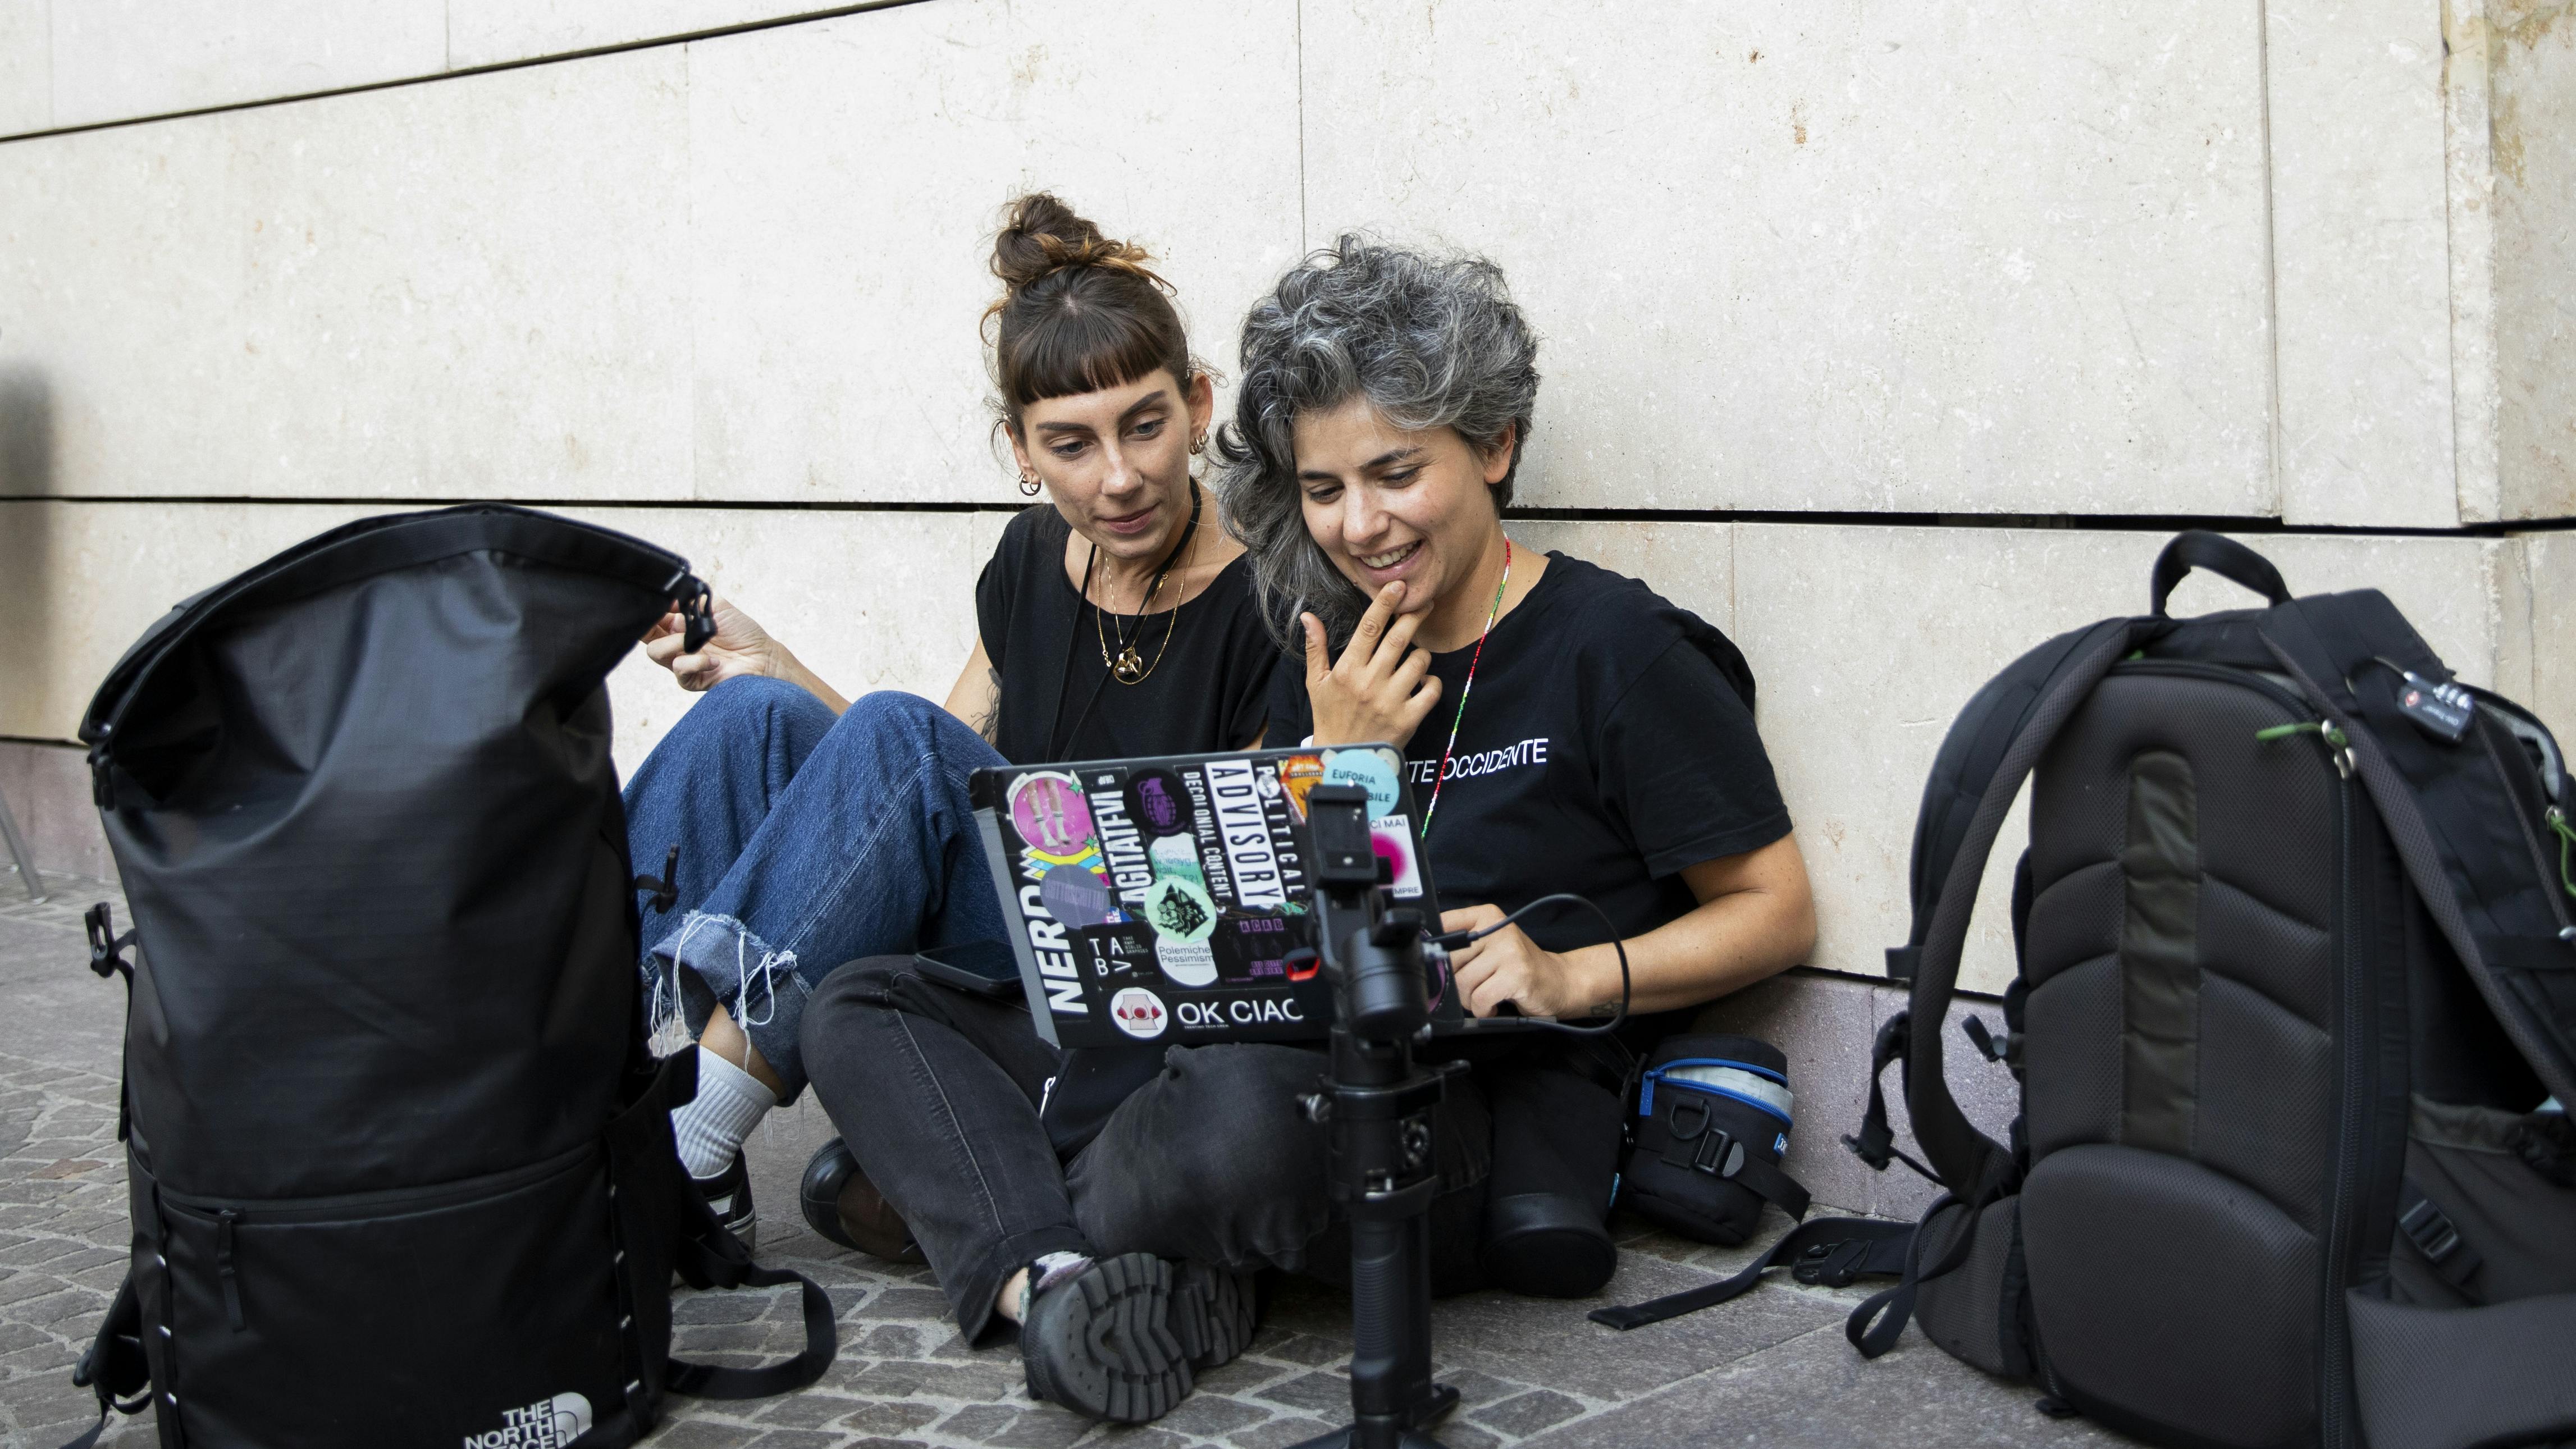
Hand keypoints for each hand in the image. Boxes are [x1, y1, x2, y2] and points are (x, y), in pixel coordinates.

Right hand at [642, 594, 788, 692]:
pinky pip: (680, 670)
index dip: (649, 610)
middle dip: (649, 625)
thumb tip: (673, 594)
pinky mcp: (692, 679)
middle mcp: (677, 642)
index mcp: (680, 624)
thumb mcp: (718, 605)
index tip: (657, 602)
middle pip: (646, 635)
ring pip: (656, 652)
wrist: (763, 656)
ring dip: (672, 643)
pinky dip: (695, 662)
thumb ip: (694, 597)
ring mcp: (683, 661)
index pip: (653, 617)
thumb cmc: (742, 632)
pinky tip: (713, 660)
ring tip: (692, 641)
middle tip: (668, 620)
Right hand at [1304, 583, 1441, 747]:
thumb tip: (1308, 616)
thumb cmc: (1330, 717)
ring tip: (1414, 662)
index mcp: (1348, 670)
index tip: (1398, 586)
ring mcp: (1391, 701)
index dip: (1385, 604)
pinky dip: (1432, 683)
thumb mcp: (1316, 683)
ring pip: (1419, 661)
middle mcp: (1370, 683)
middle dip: (1414, 616)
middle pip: (1399, 638)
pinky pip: (1432, 690)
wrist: (1344, 761)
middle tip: (1424, 603)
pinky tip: (1423, 685)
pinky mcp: (1408, 719)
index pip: (1368, 629)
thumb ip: (1316, 648)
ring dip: (1421, 656)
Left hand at [1442, 905, 1607, 1018]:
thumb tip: (1427, 958)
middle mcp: (1496, 928)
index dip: (1435, 949)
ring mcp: (1508, 950)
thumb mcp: (1488, 946)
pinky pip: (1479, 998)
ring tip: (1487, 995)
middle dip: (1456, 983)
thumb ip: (1461, 946)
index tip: (1442, 962)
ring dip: (1471, 1000)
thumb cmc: (1516, 967)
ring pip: (1463, 982)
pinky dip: (1483, 1009)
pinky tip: (1494, 1004)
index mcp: (1485, 916)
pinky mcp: (1516, 974)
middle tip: (1474, 987)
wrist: (1558, 981)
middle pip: (1449, 959)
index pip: (1443, 924)